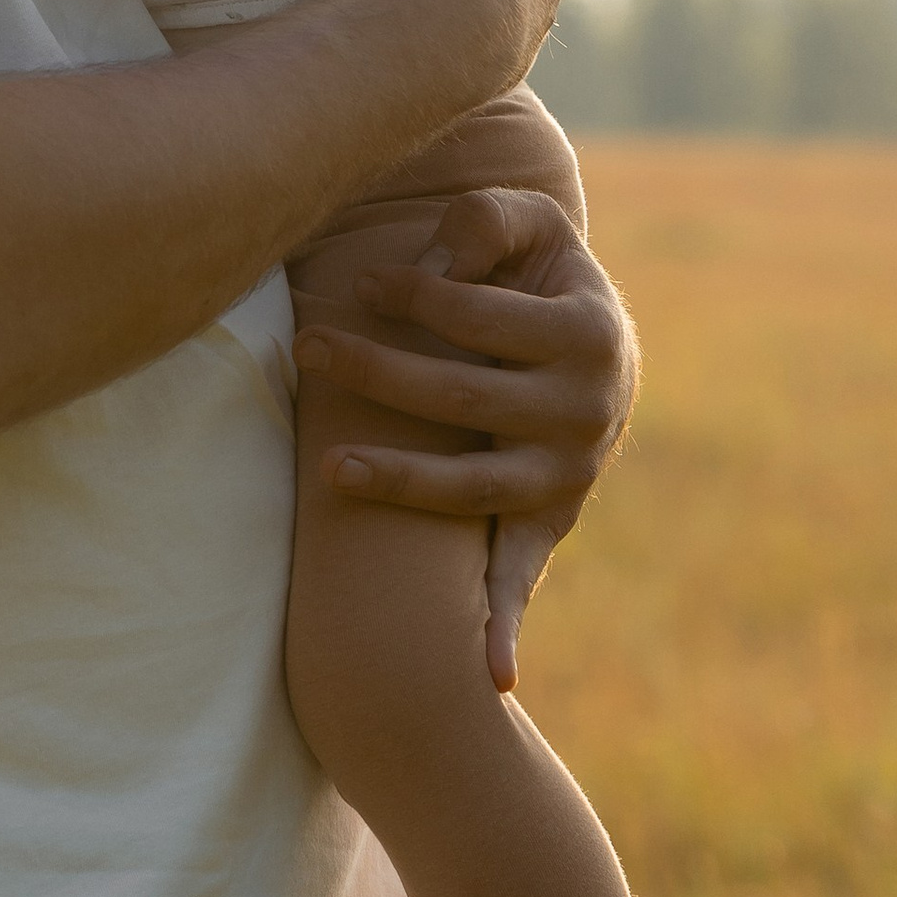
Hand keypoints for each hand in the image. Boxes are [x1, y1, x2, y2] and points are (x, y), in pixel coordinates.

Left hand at [294, 188, 638, 690]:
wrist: (587, 337)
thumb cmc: (536, 270)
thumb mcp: (526, 223)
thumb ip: (485, 220)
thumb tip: (438, 257)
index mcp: (588, 333)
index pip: (482, 319)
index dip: (416, 297)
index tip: (359, 282)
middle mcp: (589, 411)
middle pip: (465, 398)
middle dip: (379, 372)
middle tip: (307, 346)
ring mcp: (568, 474)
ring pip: (476, 488)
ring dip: (403, 483)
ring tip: (330, 471)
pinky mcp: (548, 519)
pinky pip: (522, 576)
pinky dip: (507, 625)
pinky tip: (490, 675)